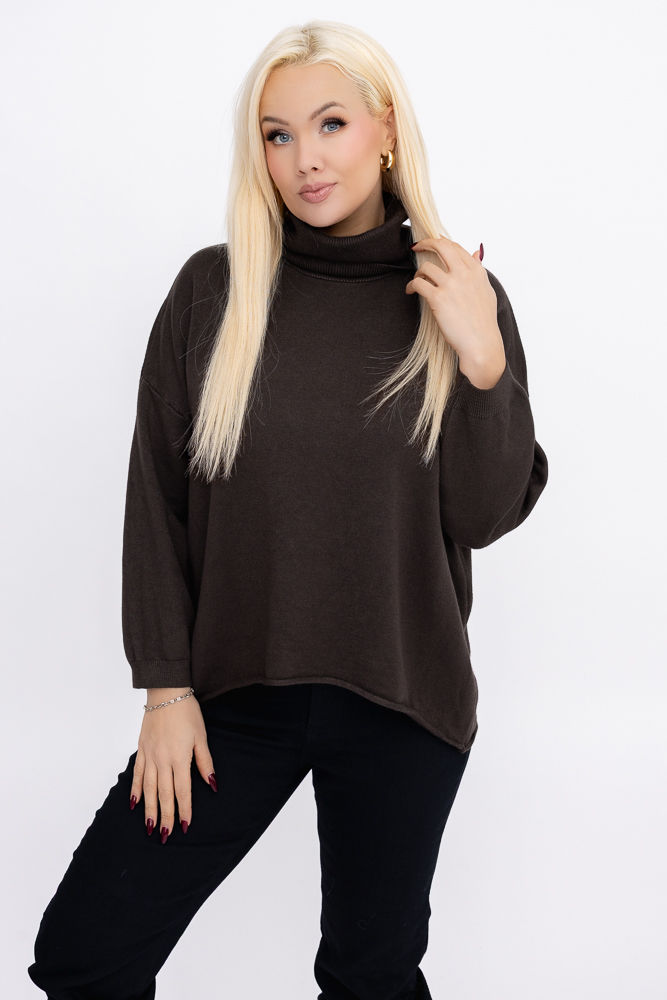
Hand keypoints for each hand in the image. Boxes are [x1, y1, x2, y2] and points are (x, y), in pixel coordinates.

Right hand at [130, 688, 215, 841]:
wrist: (166, 692)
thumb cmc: (187, 712)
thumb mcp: (201, 736)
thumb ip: (205, 762)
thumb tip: (212, 784)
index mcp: (179, 758)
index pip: (182, 791)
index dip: (184, 810)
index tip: (185, 826)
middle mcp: (162, 760)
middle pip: (164, 794)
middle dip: (165, 816)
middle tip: (165, 836)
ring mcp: (150, 756)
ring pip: (149, 789)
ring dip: (149, 809)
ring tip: (150, 827)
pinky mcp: (141, 750)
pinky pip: (138, 774)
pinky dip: (136, 790)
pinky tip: (135, 804)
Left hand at [406, 237, 505, 389]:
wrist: (481, 342)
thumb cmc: (484, 321)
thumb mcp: (487, 290)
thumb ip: (479, 269)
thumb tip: (477, 252)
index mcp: (476, 271)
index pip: (455, 247)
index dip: (441, 242)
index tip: (432, 243)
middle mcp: (464, 274)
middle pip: (441, 246)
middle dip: (425, 243)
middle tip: (416, 246)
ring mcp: (450, 285)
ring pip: (426, 266)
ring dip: (418, 272)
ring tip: (417, 281)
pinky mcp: (438, 299)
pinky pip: (418, 283)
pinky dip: (411, 285)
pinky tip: (410, 291)